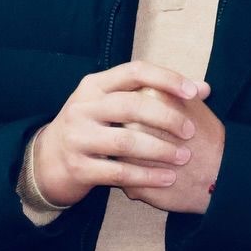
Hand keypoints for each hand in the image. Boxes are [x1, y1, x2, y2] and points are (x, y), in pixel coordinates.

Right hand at [32, 61, 209, 207]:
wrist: (47, 160)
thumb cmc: (93, 126)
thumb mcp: (112, 103)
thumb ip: (152, 94)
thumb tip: (203, 88)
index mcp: (94, 85)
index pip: (134, 71)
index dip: (166, 78)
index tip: (193, 92)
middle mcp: (83, 107)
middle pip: (131, 105)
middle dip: (166, 117)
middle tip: (191, 130)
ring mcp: (78, 137)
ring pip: (125, 141)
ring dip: (159, 150)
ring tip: (183, 157)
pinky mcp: (78, 167)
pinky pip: (118, 173)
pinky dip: (146, 176)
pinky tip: (167, 179)